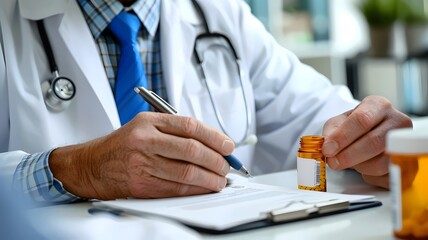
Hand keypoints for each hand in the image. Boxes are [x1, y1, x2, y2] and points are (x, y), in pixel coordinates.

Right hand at [49, 112, 232, 199]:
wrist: (92, 165)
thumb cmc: (123, 145)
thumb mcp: (145, 126)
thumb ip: (175, 131)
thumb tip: (212, 143)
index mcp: (149, 121)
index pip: (190, 126)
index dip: (215, 137)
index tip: (229, 146)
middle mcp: (145, 140)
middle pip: (192, 150)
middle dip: (216, 160)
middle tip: (226, 166)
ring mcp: (142, 163)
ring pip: (187, 172)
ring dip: (210, 179)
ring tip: (220, 180)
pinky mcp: (141, 185)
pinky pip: (176, 189)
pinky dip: (196, 190)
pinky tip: (204, 189)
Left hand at [322, 96, 411, 188]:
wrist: (370, 134)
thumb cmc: (353, 127)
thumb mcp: (338, 123)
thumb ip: (331, 133)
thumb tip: (329, 147)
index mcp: (379, 106)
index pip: (362, 120)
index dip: (343, 137)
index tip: (328, 149)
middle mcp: (398, 122)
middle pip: (373, 142)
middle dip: (348, 155)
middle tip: (333, 162)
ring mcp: (407, 143)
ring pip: (381, 162)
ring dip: (359, 166)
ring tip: (351, 161)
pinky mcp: (409, 165)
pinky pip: (386, 177)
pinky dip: (369, 176)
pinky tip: (365, 167)